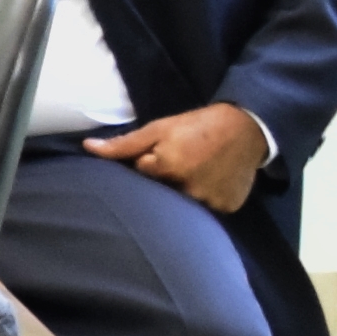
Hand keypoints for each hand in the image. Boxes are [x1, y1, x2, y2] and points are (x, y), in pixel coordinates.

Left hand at [82, 104, 271, 217]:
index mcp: (167, 166)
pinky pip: (209, 210)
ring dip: (186, 194)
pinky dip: (208, 199)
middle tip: (183, 164)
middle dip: (166, 184)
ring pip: (185, 206)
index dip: (149, 168)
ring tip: (198, 174)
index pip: (142, 178)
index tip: (160, 157)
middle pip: (163, 197)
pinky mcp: (228, 207)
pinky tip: (213, 183)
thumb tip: (88, 147)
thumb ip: (124, 144)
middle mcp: (188, 188)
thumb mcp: (160, 128)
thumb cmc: (199, 125)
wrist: (249, 127)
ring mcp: (210, 201)